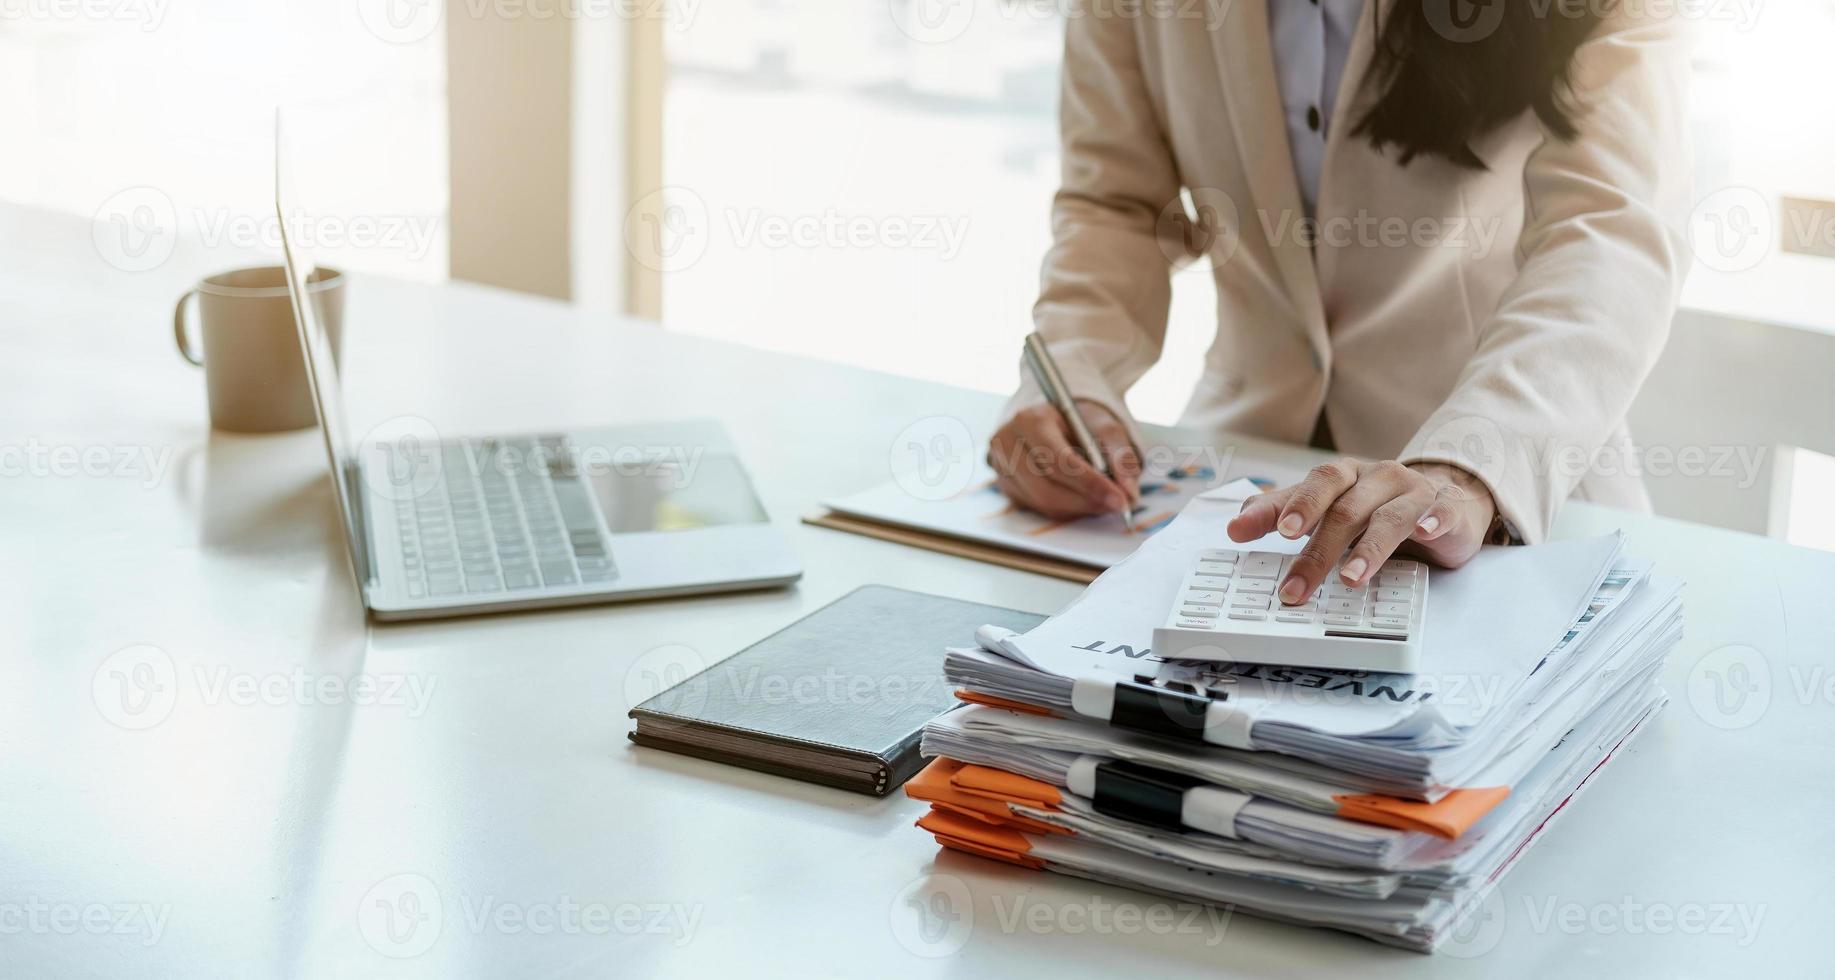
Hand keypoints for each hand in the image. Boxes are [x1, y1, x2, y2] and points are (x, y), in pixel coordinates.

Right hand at [989, 399, 1140, 519]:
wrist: (1054, 419)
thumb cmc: (1079, 421)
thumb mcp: (1105, 426)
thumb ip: (1121, 456)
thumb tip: (1128, 493)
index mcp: (1029, 420)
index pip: (1059, 460)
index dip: (1090, 483)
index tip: (1119, 499)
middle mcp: (1007, 444)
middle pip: (1047, 489)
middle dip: (1086, 501)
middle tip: (1117, 505)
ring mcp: (1002, 467)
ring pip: (1043, 503)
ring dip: (1079, 508)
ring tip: (1104, 500)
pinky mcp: (1006, 486)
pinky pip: (1038, 508)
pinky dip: (1067, 509)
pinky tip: (1083, 497)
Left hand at [1226, 459, 1495, 604]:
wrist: (1448, 498)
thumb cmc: (1379, 506)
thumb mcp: (1331, 507)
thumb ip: (1285, 513)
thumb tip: (1236, 523)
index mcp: (1344, 476)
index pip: (1309, 486)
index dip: (1279, 508)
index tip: (1245, 531)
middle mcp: (1376, 478)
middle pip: (1343, 509)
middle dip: (1316, 548)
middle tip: (1295, 582)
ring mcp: (1413, 492)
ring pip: (1388, 518)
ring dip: (1368, 549)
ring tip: (1350, 577)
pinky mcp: (1447, 508)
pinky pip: (1440, 513)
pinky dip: (1432, 522)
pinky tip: (1424, 534)